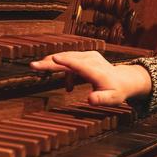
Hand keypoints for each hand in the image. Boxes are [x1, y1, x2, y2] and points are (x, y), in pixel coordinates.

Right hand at [30, 50, 151, 104]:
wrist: (124, 80)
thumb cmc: (117, 92)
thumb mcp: (112, 99)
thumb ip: (101, 99)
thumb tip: (90, 99)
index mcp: (96, 71)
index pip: (78, 65)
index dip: (65, 61)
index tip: (52, 59)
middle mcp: (92, 60)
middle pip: (68, 60)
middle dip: (50, 63)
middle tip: (33, 66)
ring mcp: (89, 56)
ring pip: (67, 58)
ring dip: (53, 64)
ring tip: (37, 67)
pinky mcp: (86, 56)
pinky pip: (70, 62)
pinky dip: (64, 71)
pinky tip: (68, 88)